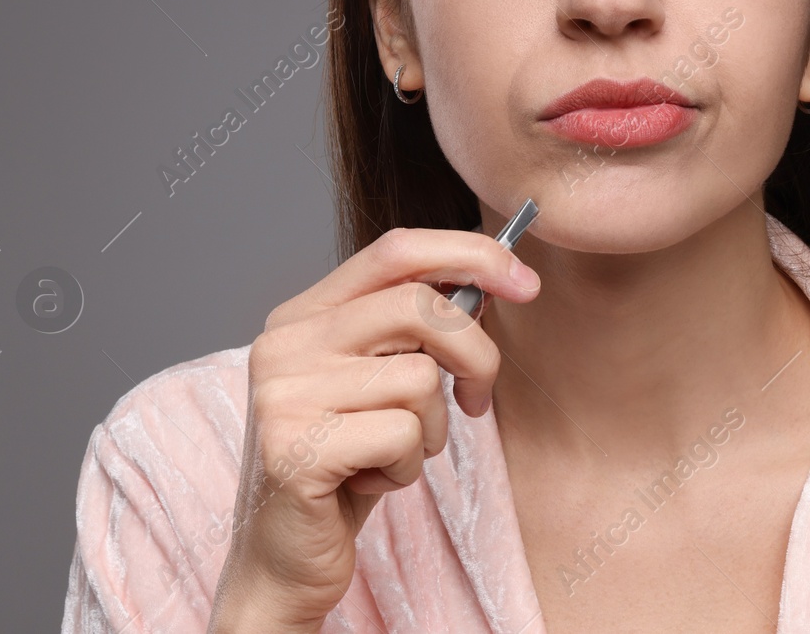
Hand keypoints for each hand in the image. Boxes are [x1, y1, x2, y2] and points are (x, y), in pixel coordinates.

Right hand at [205, 226, 541, 631]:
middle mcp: (284, 342)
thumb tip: (495, 279)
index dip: (470, 255)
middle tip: (474, 399)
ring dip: (429, 429)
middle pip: (419, 307)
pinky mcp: (294, 448)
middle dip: (475, 355)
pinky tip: (371, 483)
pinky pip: (402, 435)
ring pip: (419, 378)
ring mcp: (282, 393)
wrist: (285, 559)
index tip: (526, 282)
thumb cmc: (346, 465)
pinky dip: (407, 468)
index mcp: (303, 314)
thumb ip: (416, 329)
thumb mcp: (381, 382)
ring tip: (392, 454)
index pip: (396, 250)